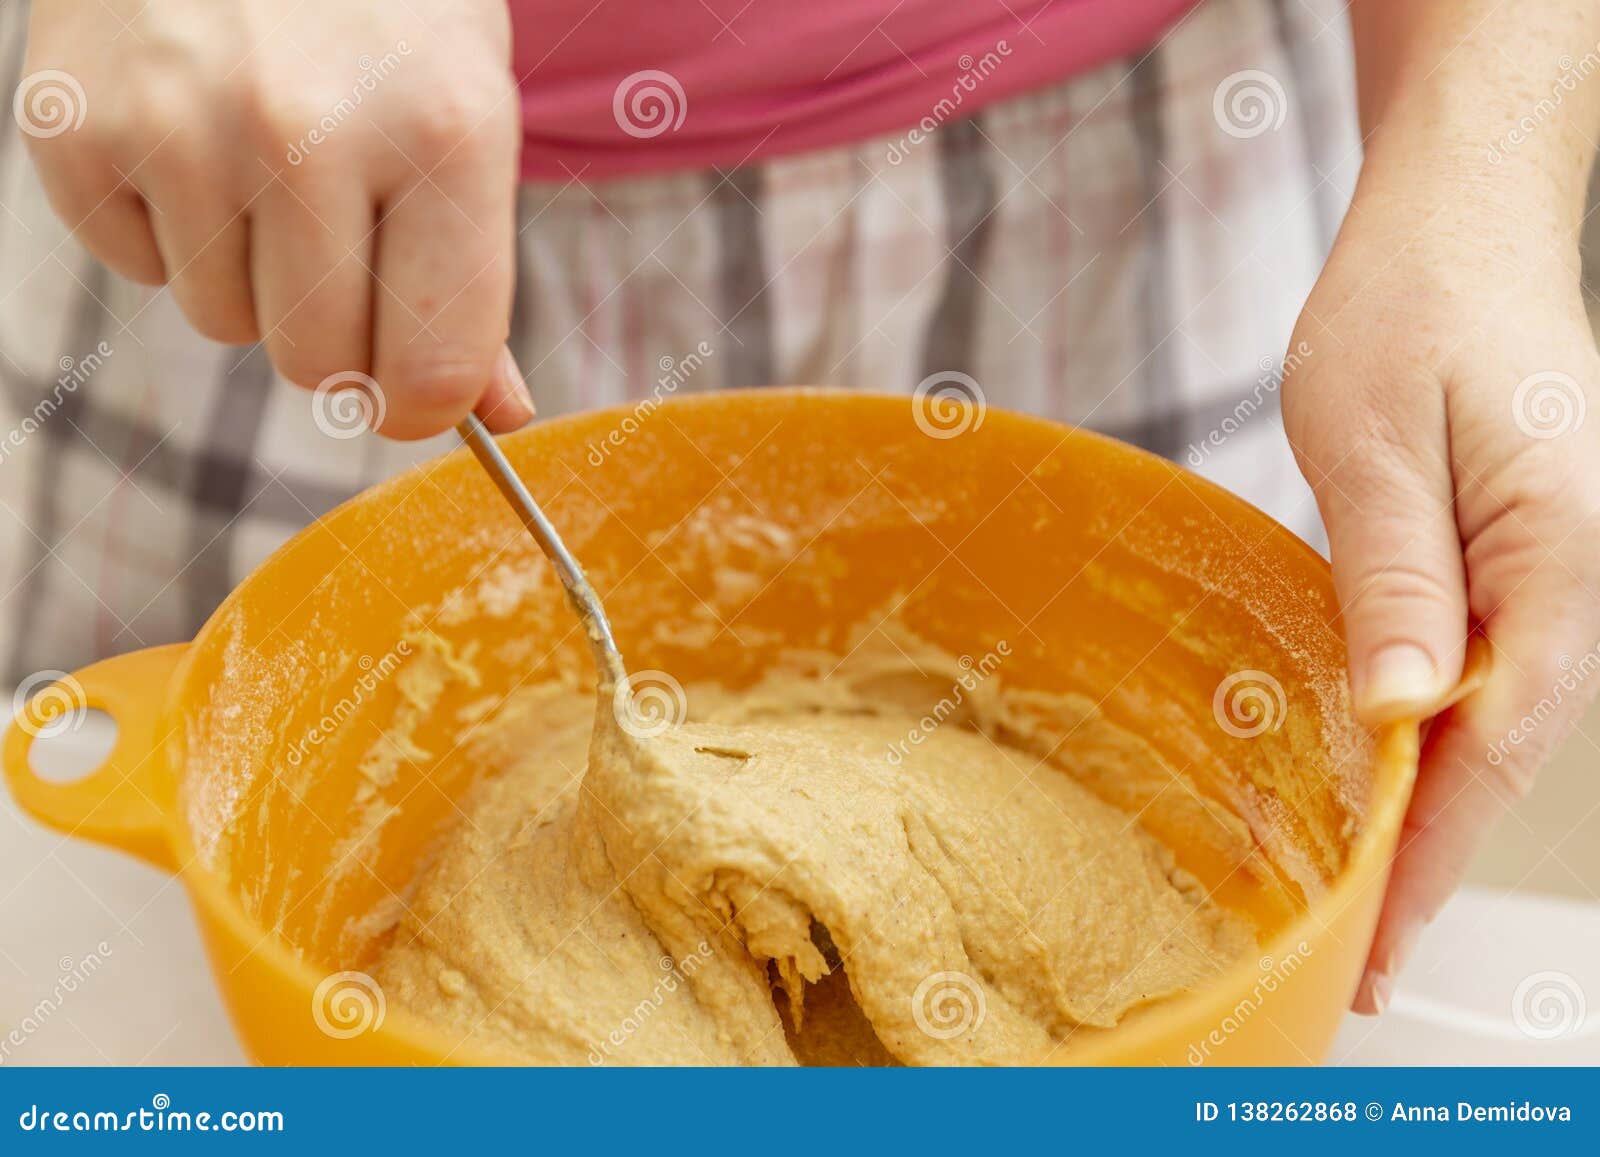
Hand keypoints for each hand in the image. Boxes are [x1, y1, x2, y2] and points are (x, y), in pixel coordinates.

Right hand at [19, 0, 529, 437]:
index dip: (423, 400)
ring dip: (248, 271)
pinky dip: (164, 225)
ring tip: (262, 155)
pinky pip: (136, 267)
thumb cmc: (381, 8)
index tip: (414, 387)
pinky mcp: (75, 123)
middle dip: (335, 330)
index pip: (432, 366)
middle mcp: (308, 132)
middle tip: (338, 234)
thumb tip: (495, 416)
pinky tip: (188, 128)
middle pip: (320, 364)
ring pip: (225, 323)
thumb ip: (474, 274)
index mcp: (441, 133)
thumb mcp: (464, 113)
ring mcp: (180, 125)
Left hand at [1283, 157, 1599, 1010]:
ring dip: (1428, 808)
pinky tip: (1383, 775)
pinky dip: (1429, 737)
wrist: (1460, 224)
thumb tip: (1405, 710)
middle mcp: (1572, 577)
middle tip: (1357, 959)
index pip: (1493, 746)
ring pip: (1493, 721)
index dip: (1430, 855)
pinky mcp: (1514, 555)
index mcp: (1554, 556)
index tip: (1372, 943)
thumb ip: (1397, 576)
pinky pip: (1478, 669)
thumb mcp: (1372, 437)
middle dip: (1428, 859)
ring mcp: (1550, 568)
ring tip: (1360, 895)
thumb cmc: (1413, 304)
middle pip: (1501, 753)